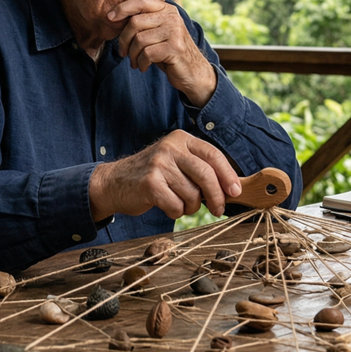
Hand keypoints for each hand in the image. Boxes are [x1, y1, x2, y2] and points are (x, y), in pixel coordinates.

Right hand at [88, 130, 240, 221]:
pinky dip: (175, 212)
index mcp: (181, 139)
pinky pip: (176, 206)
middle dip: (217, 197)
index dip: (228, 176)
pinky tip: (167, 206)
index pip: (213, 156)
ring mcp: (159, 164)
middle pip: (206, 175)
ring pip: (192, 195)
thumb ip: (200, 169)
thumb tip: (233, 188)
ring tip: (180, 204)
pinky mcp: (150, 183)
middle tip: (219, 210)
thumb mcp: (176, 162)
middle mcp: (170, 148)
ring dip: (191, 207)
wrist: (114, 182)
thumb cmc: (153, 176)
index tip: (236, 192)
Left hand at [109, 0, 216, 106]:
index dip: (123, 7)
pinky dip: (141, 63)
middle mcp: (172, 17)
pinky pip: (147, 53)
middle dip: (124, 40)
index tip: (110, 18)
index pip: (141, 0)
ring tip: (135, 62)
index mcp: (167, 9)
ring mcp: (175, 32)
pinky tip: (144, 67)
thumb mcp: (157, 32)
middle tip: (123, 53)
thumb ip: (142, 22)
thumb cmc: (168, 51)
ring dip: (133, 55)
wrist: (192, 71)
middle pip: (135, 22)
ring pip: (139, 40)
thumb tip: (113, 17)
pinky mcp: (175, 48)